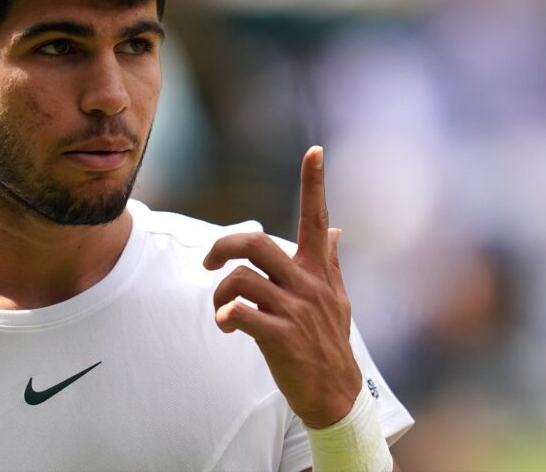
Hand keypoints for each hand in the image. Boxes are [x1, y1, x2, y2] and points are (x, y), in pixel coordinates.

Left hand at [203, 146, 361, 428]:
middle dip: (223, 244)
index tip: (314, 150)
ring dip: (220, 291)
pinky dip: (226, 315)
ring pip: (241, 278)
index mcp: (317, 271)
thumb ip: (329, 262)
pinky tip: (227, 326)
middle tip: (209, 261)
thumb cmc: (329, 342)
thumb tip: (336, 230)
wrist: (336, 395)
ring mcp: (294, 310)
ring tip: (222, 309)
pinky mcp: (281, 337)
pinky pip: (242, 312)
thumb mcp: (337, 299)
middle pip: (256, 242)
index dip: (315, 184)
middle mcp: (307, 284)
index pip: (317, 219)